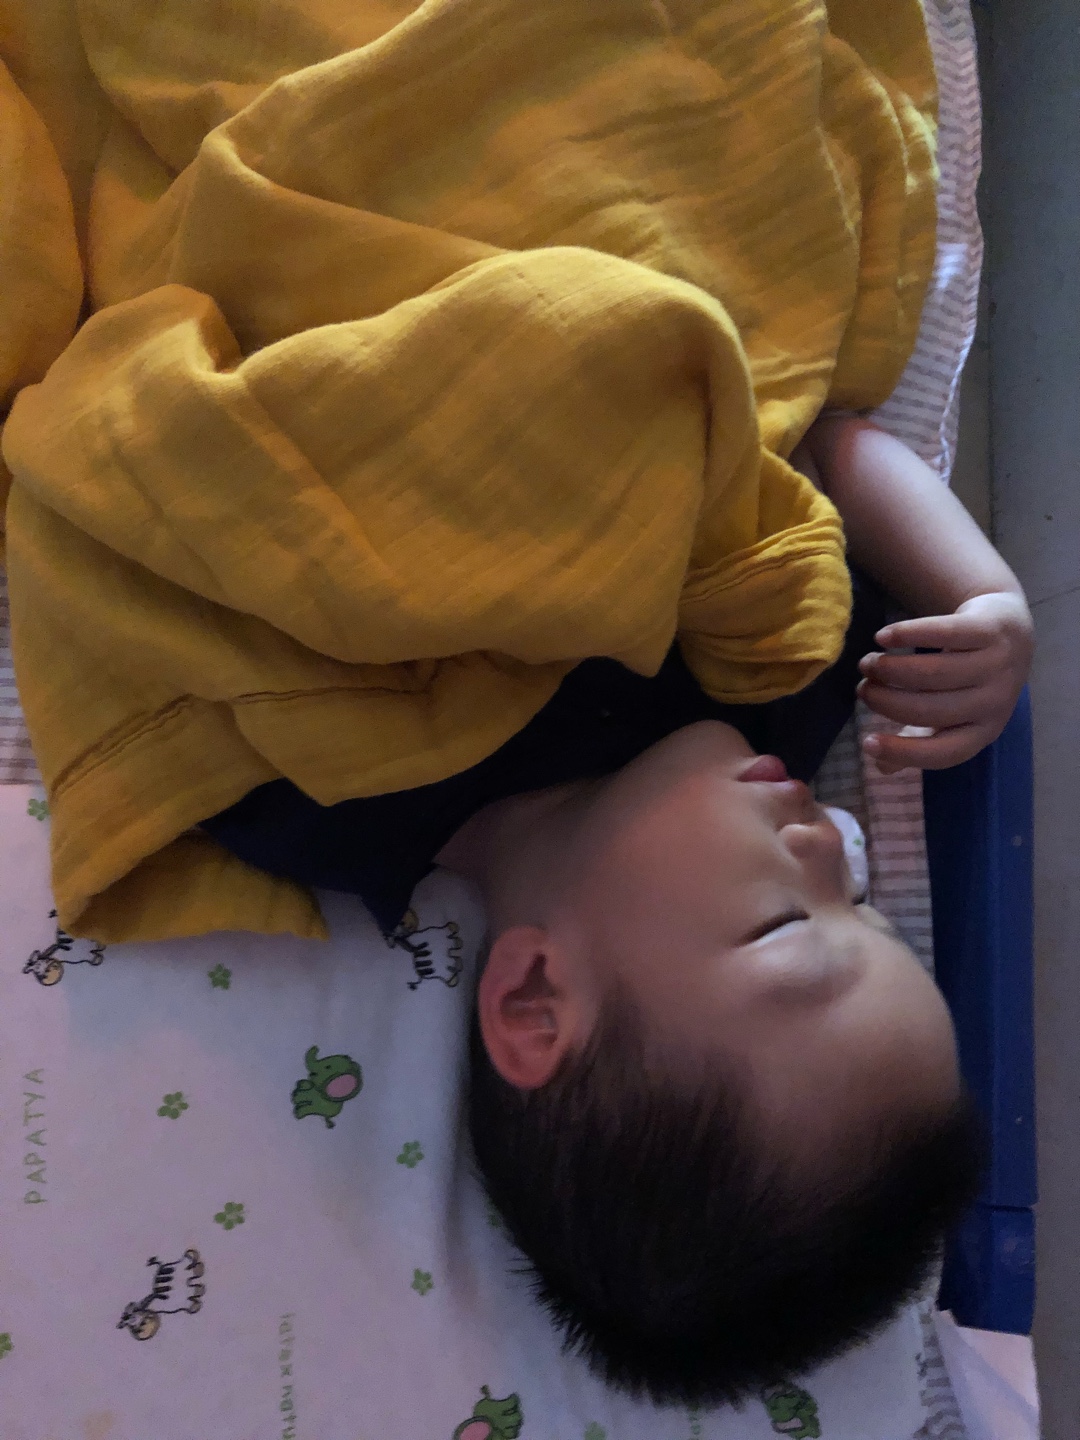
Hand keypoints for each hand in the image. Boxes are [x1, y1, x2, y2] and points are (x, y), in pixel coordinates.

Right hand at [856, 591, 1033, 773]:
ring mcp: (996, 664)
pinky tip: (882, 637)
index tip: (865, 742)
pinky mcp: (989, 630)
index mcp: (984, 732)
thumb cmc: (970, 680)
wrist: (1011, 631)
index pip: (944, 752)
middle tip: (862, 690)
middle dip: (886, 701)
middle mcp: (995, 702)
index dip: (903, 752)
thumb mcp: (951, 714)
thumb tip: (881, 765)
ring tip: (866, 665)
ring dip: (890, 669)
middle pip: (930, 709)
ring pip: (934, 672)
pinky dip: (907, 635)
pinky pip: (943, 634)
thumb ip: (917, 738)